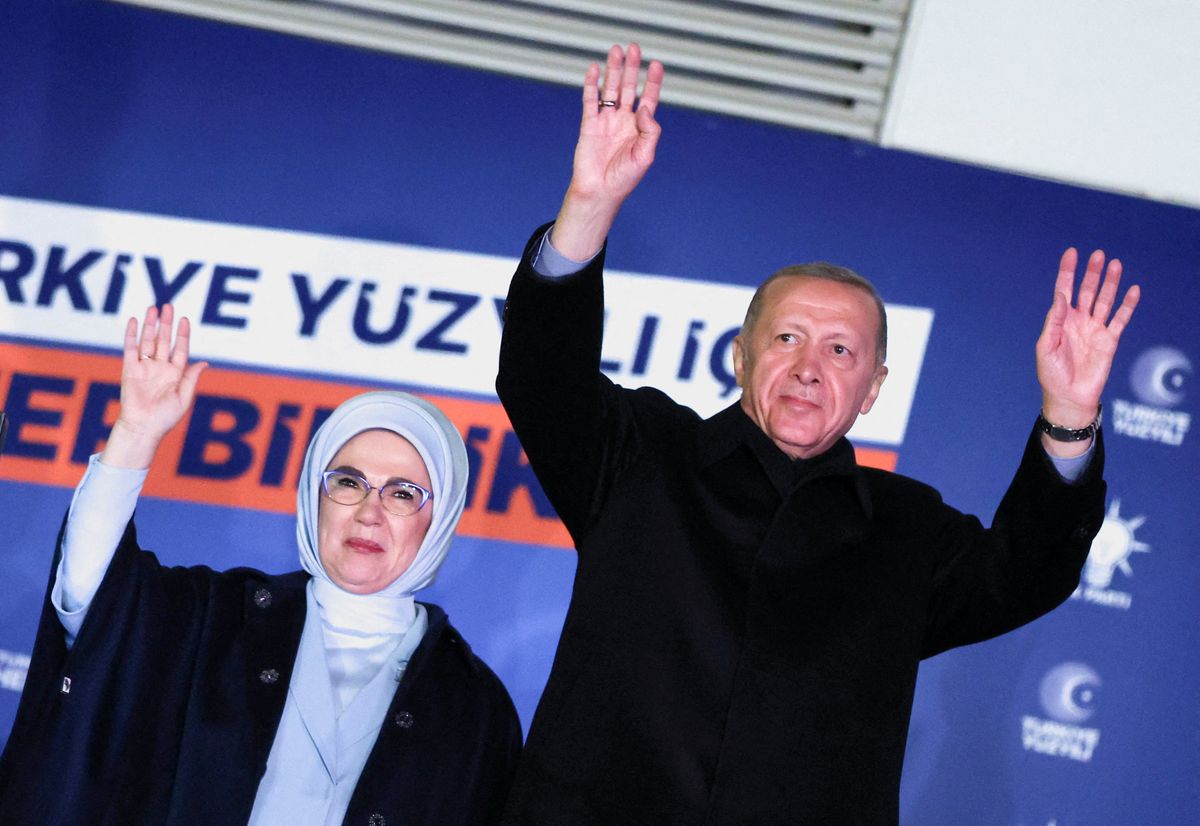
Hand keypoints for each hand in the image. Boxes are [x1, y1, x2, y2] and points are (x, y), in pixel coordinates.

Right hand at [101, 304, 207, 468]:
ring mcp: (145, 368)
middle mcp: (160, 368)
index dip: (182, 334)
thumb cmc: (165, 418)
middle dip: (166, 324)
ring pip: (148, 341)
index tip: (184, 320)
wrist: (143, 428)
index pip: (180, 349)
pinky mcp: (130, 370)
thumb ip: (191, 378)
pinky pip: (131, 349)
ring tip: (153, 308)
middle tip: (168, 306)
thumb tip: (204, 362)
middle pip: (164, 340)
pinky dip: (133, 335)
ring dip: (151, 325)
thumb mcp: (184, 398)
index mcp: (175, 374)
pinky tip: (136, 321)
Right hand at [550, 43, 664, 259]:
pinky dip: (592, 84)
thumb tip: (644, 107)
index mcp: (639, 128)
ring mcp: (606, 121)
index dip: (652, 81)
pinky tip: (594, 69)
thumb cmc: (624, 179)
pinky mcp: (589, 124)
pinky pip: (590, 100)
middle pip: (629, 88)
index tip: (656, 64)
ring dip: (613, 70)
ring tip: (616, 51)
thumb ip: (650, 130)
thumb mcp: (645, 156)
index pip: (648, 98)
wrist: (599, 191)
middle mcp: (623, 121)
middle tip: (634, 48)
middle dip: (632, 68)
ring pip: (611, 89)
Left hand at [1036, 248, 1139, 453]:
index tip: (1072, 253)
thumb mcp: (1045, 347)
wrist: (1069, 397)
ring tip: (1116, 264)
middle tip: (1098, 254)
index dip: (1067, 272)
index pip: (1064, 290)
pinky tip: (1133, 290)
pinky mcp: (1110, 341)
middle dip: (1092, 273)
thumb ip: (1054, 322)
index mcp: (1061, 321)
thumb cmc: (1052, 374)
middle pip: (1086, 290)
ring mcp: (1095, 329)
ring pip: (1104, 300)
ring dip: (1110, 283)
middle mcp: (1079, 321)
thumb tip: (1061, 298)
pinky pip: (1120, 319)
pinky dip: (1127, 305)